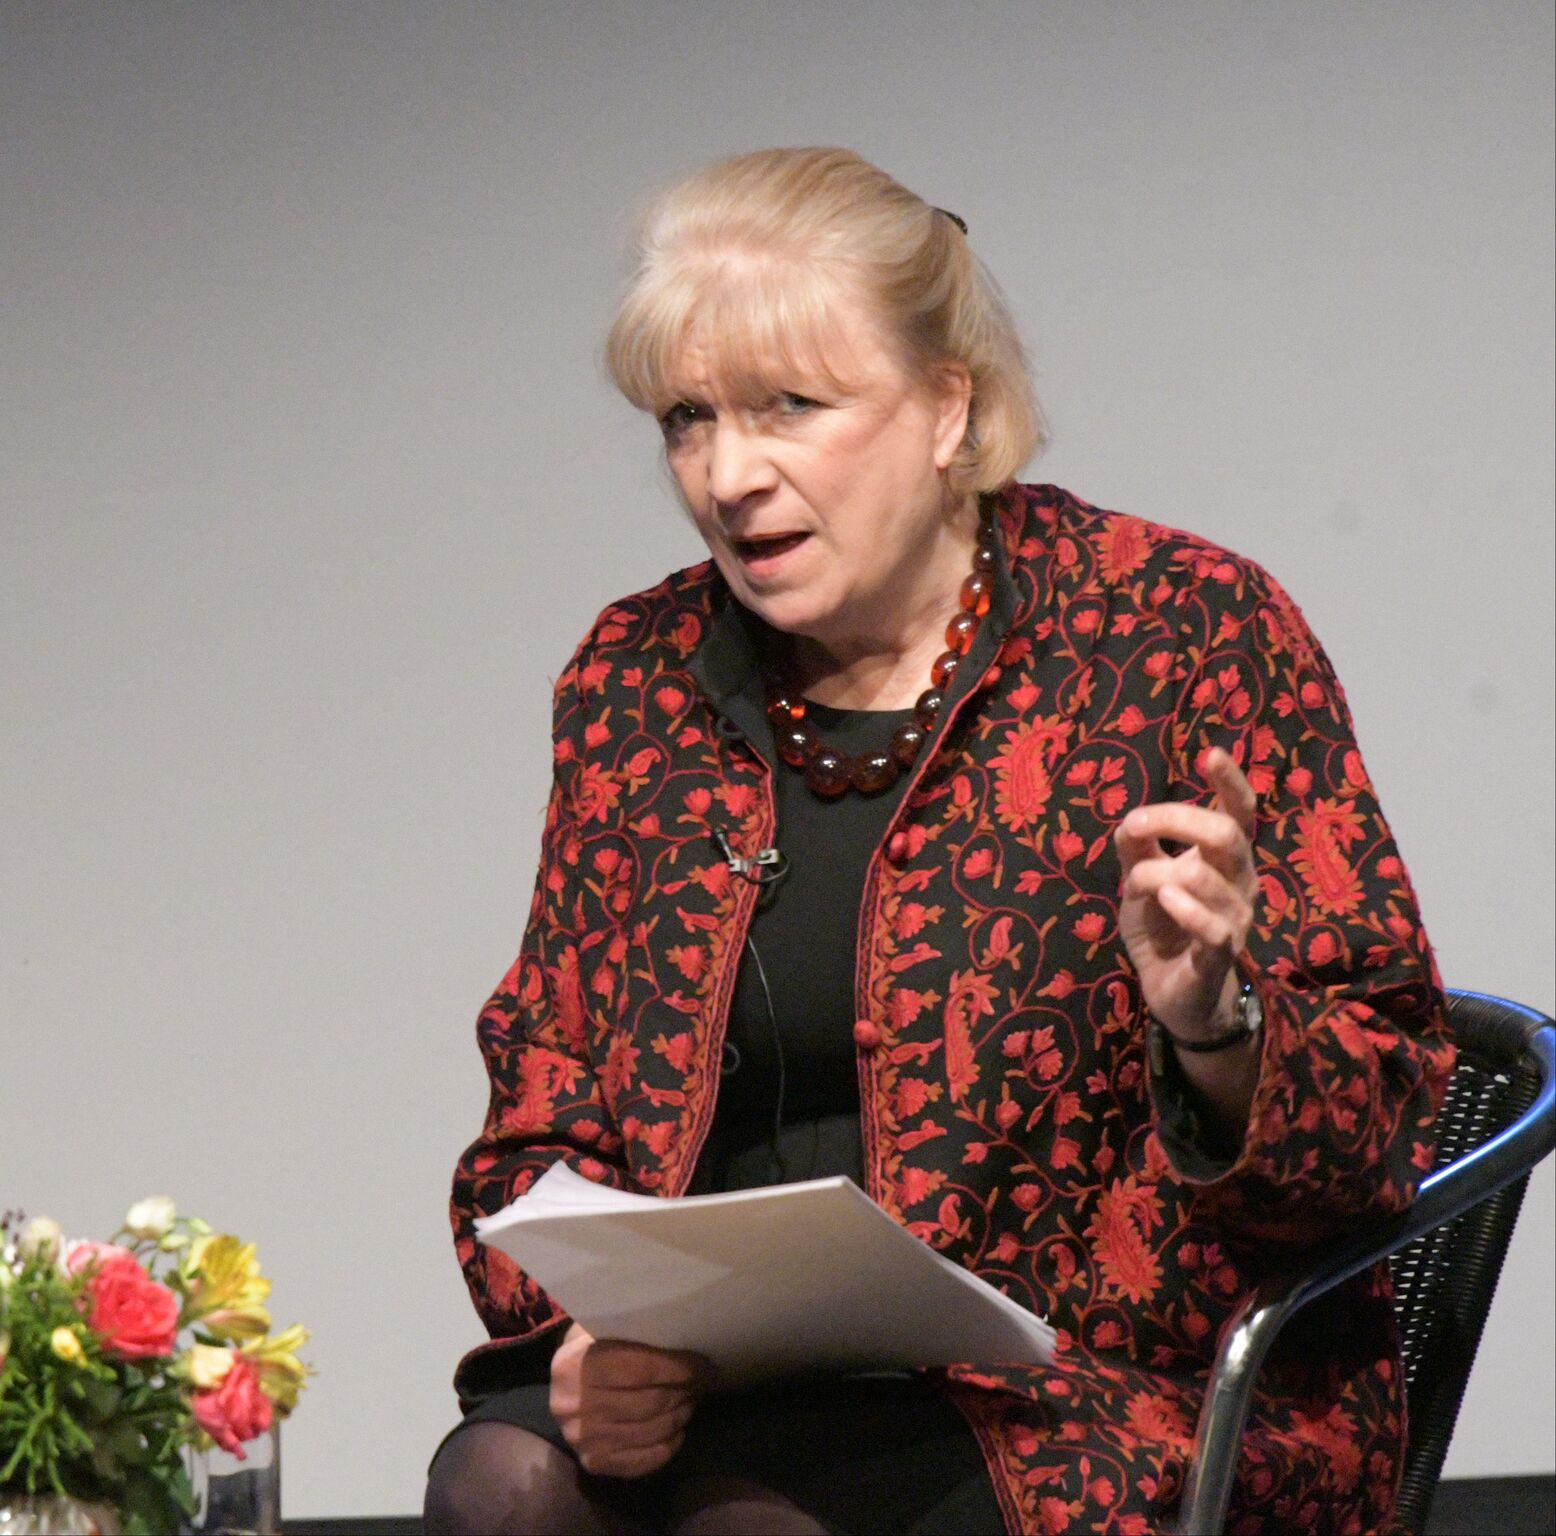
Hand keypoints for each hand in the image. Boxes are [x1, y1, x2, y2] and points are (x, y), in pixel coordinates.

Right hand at [548, 1322, 708, 1478]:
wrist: (561, 1384)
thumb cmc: (591, 1345)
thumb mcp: (604, 1325)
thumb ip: (634, 1330)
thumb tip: (684, 1336)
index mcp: (576, 1364)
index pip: (641, 1369)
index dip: (679, 1368)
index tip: (703, 1364)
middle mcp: (573, 1405)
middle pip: (648, 1402)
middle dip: (683, 1391)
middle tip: (702, 1382)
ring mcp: (582, 1439)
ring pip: (649, 1432)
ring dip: (679, 1416)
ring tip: (691, 1401)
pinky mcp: (592, 1462)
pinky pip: (640, 1461)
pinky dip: (666, 1448)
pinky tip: (677, 1432)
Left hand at [1114, 748, 1257, 1041]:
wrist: (1174, 993)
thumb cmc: (1163, 927)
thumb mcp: (1140, 878)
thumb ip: (1137, 845)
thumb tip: (1132, 818)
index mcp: (1223, 858)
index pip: (1239, 813)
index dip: (1230, 782)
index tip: (1211, 753)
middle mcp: (1240, 882)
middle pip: (1226, 834)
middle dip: (1177, 820)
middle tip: (1137, 826)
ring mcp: (1236, 919)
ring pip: (1204, 876)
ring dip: (1157, 874)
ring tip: (1138, 886)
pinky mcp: (1222, 955)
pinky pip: (1214, 928)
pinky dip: (1185, 910)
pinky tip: (1165, 900)